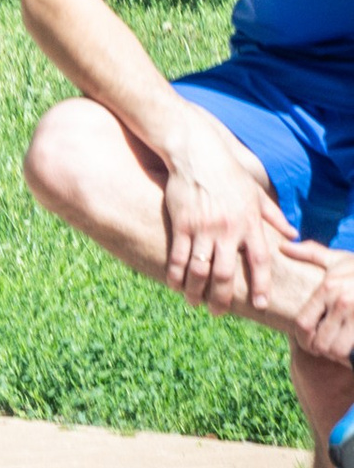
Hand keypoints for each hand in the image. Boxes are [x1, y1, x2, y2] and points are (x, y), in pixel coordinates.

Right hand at [159, 109, 291, 312]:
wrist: (197, 155)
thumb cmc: (229, 174)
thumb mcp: (256, 193)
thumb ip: (274, 216)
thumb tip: (293, 234)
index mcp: (249, 222)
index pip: (259, 260)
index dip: (260, 284)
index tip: (260, 304)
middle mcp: (228, 229)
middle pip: (225, 273)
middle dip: (221, 298)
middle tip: (218, 312)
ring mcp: (203, 228)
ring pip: (199, 270)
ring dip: (195, 292)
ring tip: (194, 303)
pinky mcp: (181, 225)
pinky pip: (177, 257)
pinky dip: (175, 276)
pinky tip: (175, 286)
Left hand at [277, 236, 353, 365]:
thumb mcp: (339, 259)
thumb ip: (311, 254)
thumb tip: (282, 246)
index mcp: (329, 287)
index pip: (303, 324)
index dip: (303, 339)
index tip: (309, 342)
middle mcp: (343, 301)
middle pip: (319, 343)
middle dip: (321, 350)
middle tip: (327, 348)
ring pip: (336, 350)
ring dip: (337, 354)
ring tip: (341, 348)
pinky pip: (351, 353)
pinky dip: (349, 356)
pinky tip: (351, 350)